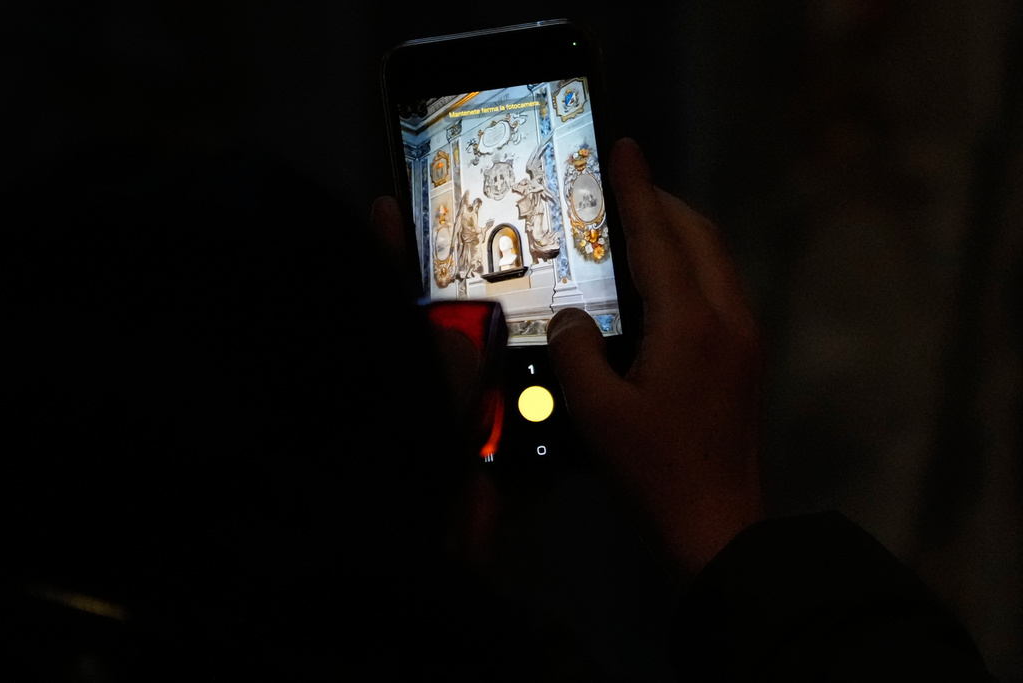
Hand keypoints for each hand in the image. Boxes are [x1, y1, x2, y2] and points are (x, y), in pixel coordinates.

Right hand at [547, 139, 763, 582]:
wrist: (721, 528)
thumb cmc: (656, 472)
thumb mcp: (597, 414)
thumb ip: (576, 353)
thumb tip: (571, 319)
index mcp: (690, 324)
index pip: (658, 236)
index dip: (637, 188)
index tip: (623, 147)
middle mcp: (727, 318)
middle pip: (700, 235)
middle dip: (663, 201)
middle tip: (623, 187)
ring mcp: (745, 338)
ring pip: (716, 259)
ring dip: (681, 232)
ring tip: (639, 225)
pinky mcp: (747, 360)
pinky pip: (720, 287)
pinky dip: (691, 265)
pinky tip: (661, 285)